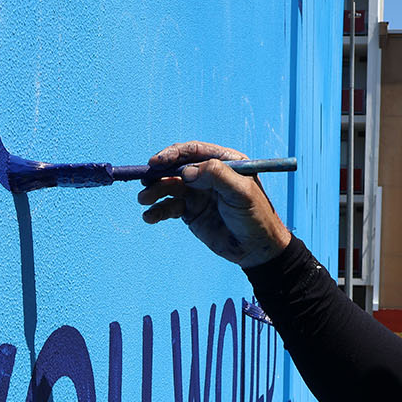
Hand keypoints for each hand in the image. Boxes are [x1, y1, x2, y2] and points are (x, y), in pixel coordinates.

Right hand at [138, 141, 291, 267]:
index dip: (173, 154)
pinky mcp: (190, 211)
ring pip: (169, 186)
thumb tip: (187, 171)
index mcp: (224, 162)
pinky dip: (157, 211)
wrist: (256, 249)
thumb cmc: (256, 216)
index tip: (156, 163)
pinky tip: (149, 217)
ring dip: (154, 192)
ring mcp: (197, 193)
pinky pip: (169, 207)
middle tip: (145, 182)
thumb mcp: (241, 192)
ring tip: (144, 200)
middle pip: (177, 168)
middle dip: (159, 173)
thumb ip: (217, 176)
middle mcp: (208, 174)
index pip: (194, 151)